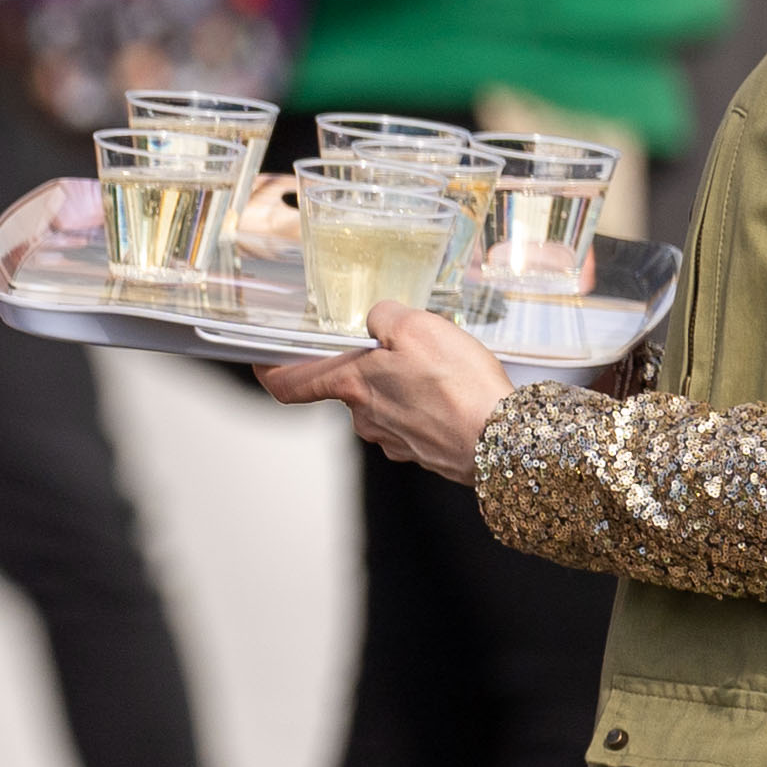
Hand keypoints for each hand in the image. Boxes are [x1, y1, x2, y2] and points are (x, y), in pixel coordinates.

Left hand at [259, 301, 517, 477]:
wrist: (503, 441)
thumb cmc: (458, 387)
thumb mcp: (416, 326)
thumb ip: (385, 316)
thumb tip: (379, 320)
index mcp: (352, 385)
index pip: (289, 385)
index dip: (270, 371)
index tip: (262, 362)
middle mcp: (365, 419)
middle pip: (350, 387)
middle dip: (370, 365)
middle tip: (404, 345)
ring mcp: (395, 439)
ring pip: (386, 402)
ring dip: (404, 383)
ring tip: (442, 368)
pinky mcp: (424, 451)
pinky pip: (416, 418)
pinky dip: (429, 403)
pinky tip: (455, 392)